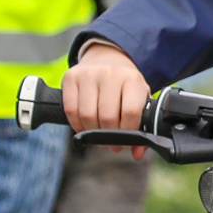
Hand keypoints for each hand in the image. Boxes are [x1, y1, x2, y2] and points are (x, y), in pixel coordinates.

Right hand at [64, 43, 150, 157]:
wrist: (107, 59)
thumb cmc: (126, 85)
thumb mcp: (140, 99)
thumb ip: (142, 126)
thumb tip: (138, 153)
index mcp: (133, 80)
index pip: (130, 113)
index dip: (128, 133)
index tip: (126, 143)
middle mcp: (111, 74)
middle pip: (107, 117)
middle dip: (109, 136)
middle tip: (111, 144)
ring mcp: (89, 74)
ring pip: (87, 115)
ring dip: (92, 133)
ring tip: (98, 136)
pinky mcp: (71, 77)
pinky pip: (70, 110)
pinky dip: (77, 125)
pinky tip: (84, 128)